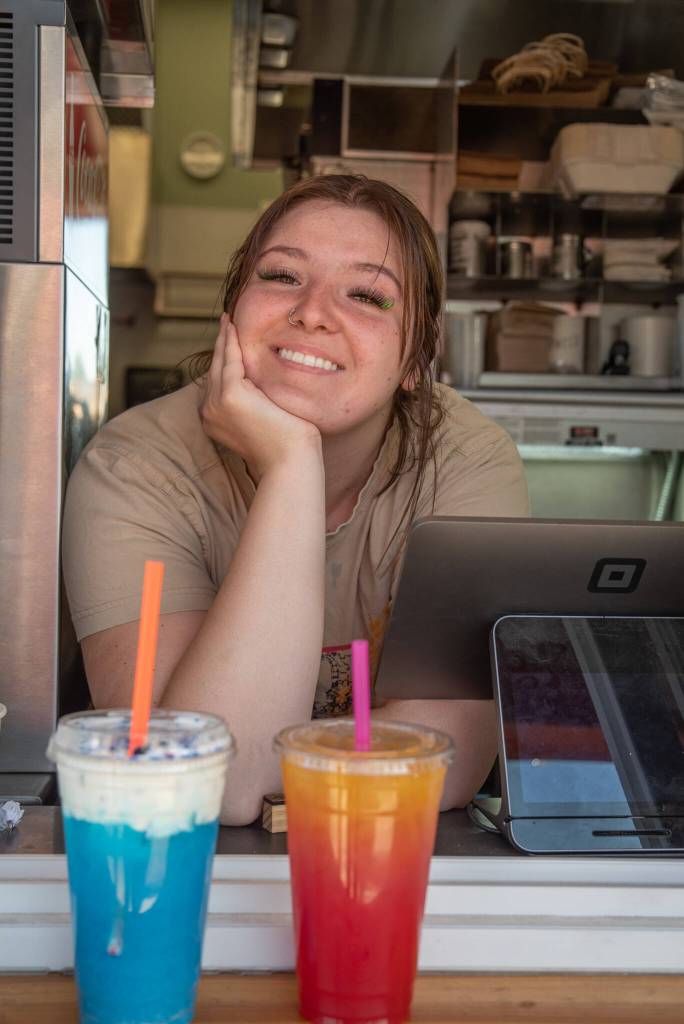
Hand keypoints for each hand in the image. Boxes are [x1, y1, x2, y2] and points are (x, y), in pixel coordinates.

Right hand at [200, 315, 321, 477]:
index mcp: (216, 421)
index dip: (222, 361)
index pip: (217, 383)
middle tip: (225, 323)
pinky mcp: (231, 396)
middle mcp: (210, 413)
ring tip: (228, 321)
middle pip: (215, 370)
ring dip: (223, 338)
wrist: (291, 460)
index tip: (228, 342)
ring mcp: (217, 405)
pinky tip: (233, 326)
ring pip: (220, 362)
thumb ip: (255, 404)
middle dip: (220, 346)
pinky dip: (230, 341)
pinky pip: (229, 360)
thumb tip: (262, 390)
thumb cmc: (286, 447)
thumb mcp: (264, 421)